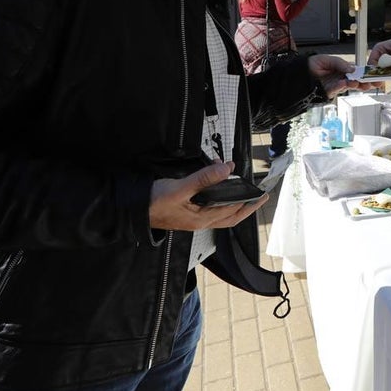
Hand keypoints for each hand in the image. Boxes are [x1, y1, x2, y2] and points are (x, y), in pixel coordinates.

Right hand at [150, 161, 267, 230]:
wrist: (130, 210)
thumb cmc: (153, 202)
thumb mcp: (180, 188)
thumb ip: (204, 179)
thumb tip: (226, 169)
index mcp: (201, 219)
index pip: (232, 211)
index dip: (247, 200)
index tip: (260, 192)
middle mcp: (200, 221)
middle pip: (230, 216)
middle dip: (247, 206)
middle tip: (260, 196)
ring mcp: (193, 218)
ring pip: (220, 211)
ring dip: (232, 199)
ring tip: (240, 186)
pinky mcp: (187, 212)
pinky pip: (209, 206)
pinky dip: (218, 196)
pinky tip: (217, 185)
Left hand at [308, 53, 377, 96]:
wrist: (298, 72)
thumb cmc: (312, 64)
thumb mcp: (327, 59)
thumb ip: (340, 63)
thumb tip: (353, 68)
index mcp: (342, 70)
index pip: (356, 72)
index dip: (364, 74)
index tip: (371, 75)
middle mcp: (339, 78)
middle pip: (354, 82)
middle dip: (363, 83)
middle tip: (371, 83)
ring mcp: (334, 86)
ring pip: (347, 87)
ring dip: (353, 85)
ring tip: (357, 83)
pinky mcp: (327, 92)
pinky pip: (335, 90)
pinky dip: (339, 87)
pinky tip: (343, 83)